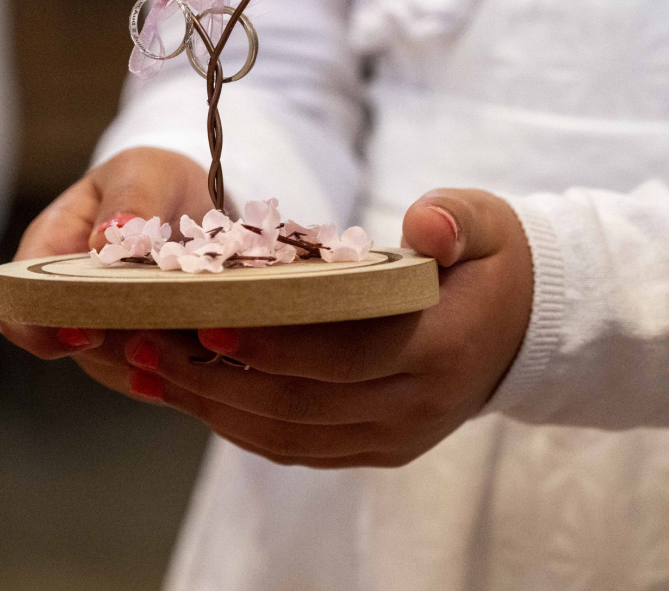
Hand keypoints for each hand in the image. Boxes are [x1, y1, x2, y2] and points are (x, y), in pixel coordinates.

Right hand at [0, 146, 210, 356]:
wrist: (186, 191)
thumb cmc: (150, 176)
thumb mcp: (142, 174)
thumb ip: (129, 200)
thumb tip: (108, 236)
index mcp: (49, 252)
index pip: (19, 307)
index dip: (43, 330)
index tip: (90, 332)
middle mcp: (70, 297)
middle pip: (73, 348)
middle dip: (116, 351)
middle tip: (164, 338)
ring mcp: (105, 322)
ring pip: (115, 366)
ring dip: (153, 362)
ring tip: (196, 340)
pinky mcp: (144, 338)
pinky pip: (152, 368)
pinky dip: (178, 364)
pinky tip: (210, 349)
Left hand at [60, 188, 533, 467]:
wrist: (521, 328)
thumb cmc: (489, 265)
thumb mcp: (487, 223)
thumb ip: (456, 220)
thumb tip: (424, 225)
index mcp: (439, 350)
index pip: (344, 355)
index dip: (274, 345)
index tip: (207, 324)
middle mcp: (414, 408)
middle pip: (299, 406)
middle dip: (215, 380)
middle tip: (146, 346)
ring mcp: (393, 436)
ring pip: (288, 436)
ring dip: (211, 407)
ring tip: (148, 369)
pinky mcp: (375, 446)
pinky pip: (297, 447)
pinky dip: (239, 424)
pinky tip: (193, 394)